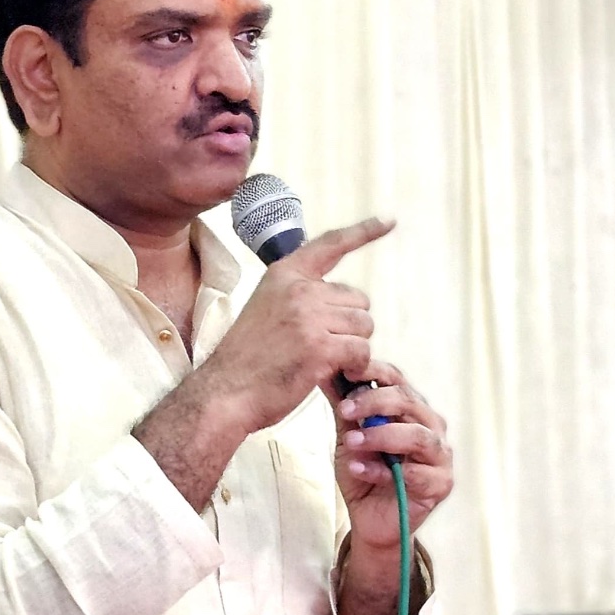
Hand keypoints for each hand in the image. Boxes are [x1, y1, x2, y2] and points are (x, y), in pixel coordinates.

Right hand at [196, 217, 394, 433]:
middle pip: (358, 300)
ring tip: (325, 362)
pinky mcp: (319, 346)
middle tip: (323, 346)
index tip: (389, 221)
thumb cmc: (247, 360)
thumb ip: (299, 297)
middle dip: (350, 326)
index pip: (331, 244)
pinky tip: (335, 373)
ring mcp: (309, 316)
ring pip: (364, 326)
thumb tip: (338, 302)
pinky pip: (361, 350)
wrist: (225, 392)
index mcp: (284, 275)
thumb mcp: (266, 309)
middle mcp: (298, 289)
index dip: (364, 232)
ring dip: (353, 348)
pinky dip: (355, 366)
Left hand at [333, 361, 453, 550]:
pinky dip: (382, 470)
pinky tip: (358, 468)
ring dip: (381, 436)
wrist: (370, 520)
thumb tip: (324, 371)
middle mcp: (431, 426)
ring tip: (352, 441)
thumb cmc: (365, 473)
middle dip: (374, 402)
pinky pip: (414, 473)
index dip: (374, 372)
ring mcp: (440, 455)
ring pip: (417, 436)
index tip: (345, 372)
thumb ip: (344, 408)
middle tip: (345, 410)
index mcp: (412, 408)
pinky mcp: (441, 484)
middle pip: (408, 401)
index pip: (397, 379)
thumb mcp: (349, 435)